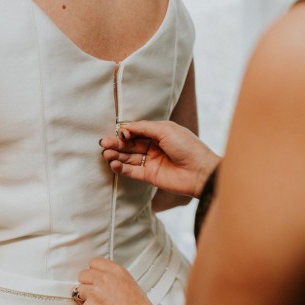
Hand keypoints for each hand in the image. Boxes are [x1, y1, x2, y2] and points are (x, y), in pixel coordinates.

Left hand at [76, 258, 159, 304]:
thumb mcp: (133, 287)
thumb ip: (116, 282)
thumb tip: (108, 285)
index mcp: (116, 271)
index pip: (94, 262)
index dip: (94, 273)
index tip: (95, 280)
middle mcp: (104, 279)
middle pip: (83, 275)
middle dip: (87, 285)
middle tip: (94, 296)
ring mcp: (94, 293)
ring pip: (77, 292)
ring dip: (84, 300)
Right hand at [99, 120, 220, 197]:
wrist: (200, 171)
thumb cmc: (187, 147)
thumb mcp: (165, 130)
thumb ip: (143, 128)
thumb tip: (124, 127)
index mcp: (159, 133)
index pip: (136, 131)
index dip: (125, 132)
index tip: (117, 133)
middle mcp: (153, 147)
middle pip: (130, 145)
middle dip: (116, 144)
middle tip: (103, 143)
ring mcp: (151, 162)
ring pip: (128, 158)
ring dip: (116, 155)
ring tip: (106, 154)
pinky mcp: (150, 176)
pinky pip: (132, 171)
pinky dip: (121, 168)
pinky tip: (113, 164)